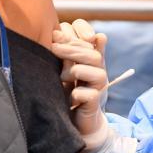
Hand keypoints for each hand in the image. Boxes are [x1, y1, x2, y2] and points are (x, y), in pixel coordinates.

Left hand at [52, 20, 107, 141]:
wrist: (78, 122)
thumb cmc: (69, 91)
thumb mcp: (65, 69)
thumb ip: (65, 52)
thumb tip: (57, 31)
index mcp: (93, 58)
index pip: (93, 37)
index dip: (82, 30)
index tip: (58, 33)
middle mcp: (99, 69)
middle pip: (91, 53)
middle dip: (70, 48)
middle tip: (53, 47)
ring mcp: (99, 86)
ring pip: (93, 70)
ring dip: (73, 71)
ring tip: (62, 77)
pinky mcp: (95, 102)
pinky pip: (87, 94)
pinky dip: (76, 94)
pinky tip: (70, 97)